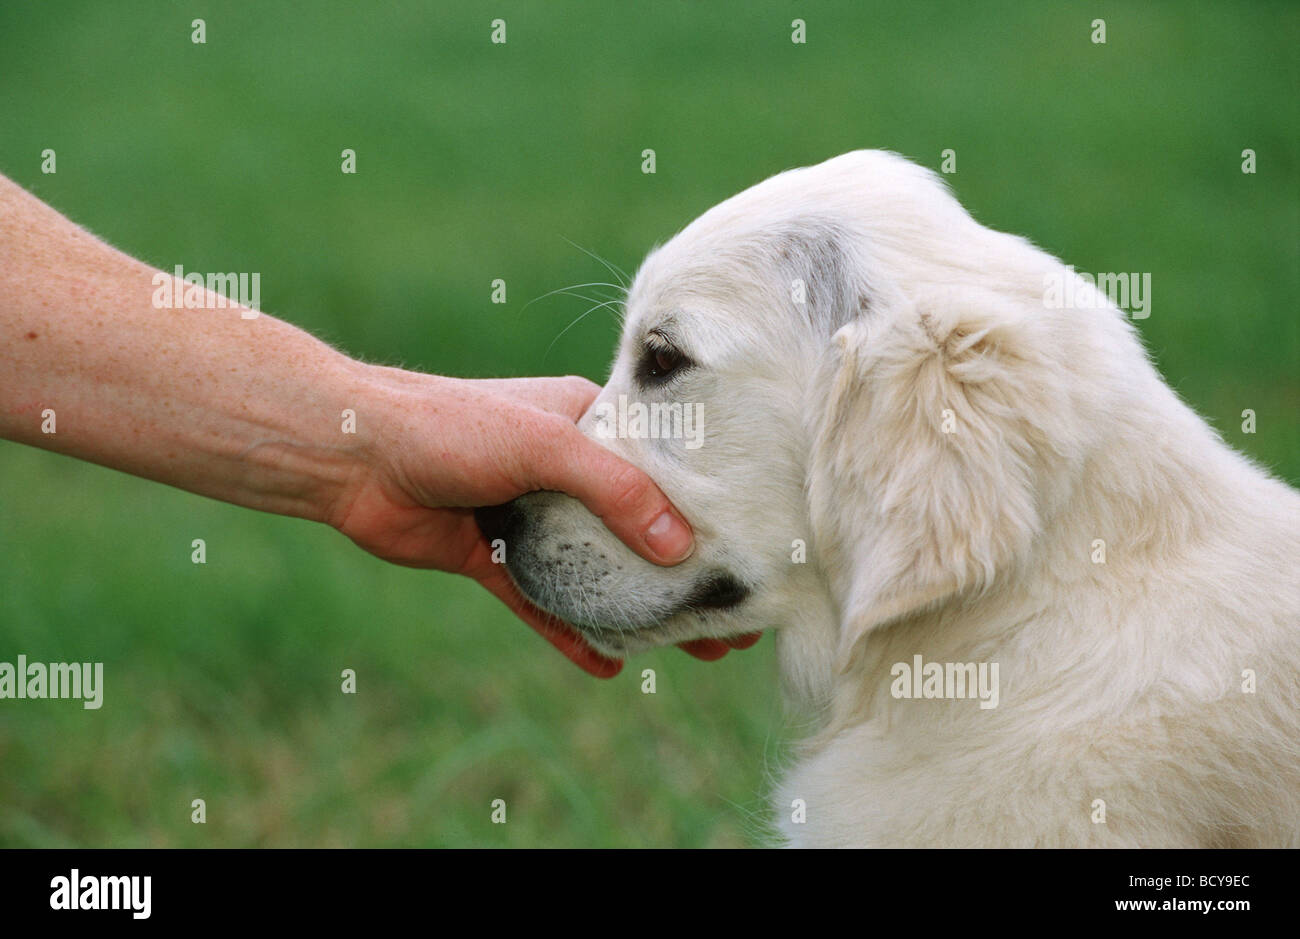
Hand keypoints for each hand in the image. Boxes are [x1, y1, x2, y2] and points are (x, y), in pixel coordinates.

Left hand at [330, 368, 759, 675]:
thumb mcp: (546, 442)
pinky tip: (607, 665)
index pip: (666, 466)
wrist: (355, 451)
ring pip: (599, 571)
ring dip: (641, 608)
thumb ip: (614, 488)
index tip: (755, 542)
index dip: (711, 504)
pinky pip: (543, 602)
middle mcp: (567, 470)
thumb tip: (678, 545)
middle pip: (640, 526)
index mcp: (590, 424)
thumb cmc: (452, 424)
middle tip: (735, 613)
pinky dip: (573, 632)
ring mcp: (533, 516)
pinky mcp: (495, 557)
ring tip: (693, 649)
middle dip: (686, 570)